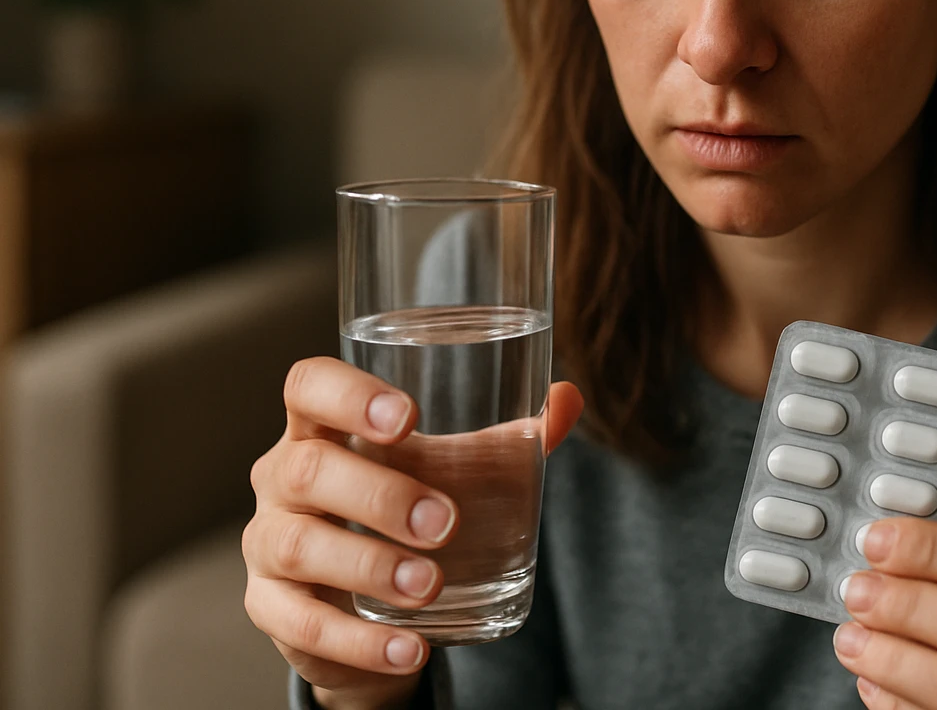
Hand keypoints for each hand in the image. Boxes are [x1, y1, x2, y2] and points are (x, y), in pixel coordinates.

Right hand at [242, 356, 582, 707]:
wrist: (368, 598)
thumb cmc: (408, 504)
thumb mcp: (454, 469)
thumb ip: (510, 439)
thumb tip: (569, 399)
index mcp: (322, 426)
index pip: (309, 387)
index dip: (349, 394)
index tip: (410, 416)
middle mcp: (281, 476)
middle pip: (309, 470)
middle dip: (381, 497)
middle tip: (446, 523)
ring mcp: (267, 543)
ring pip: (300, 546)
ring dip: (370, 567)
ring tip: (431, 586)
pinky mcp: (270, 608)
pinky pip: (303, 624)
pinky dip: (359, 641)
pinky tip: (410, 649)